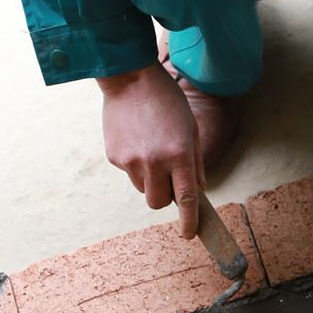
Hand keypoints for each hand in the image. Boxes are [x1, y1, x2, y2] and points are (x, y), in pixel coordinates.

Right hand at [98, 63, 205, 237]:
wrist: (129, 77)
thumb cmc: (166, 100)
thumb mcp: (190, 126)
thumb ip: (195, 160)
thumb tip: (198, 189)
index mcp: (178, 153)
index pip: (186, 198)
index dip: (189, 220)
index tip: (190, 234)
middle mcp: (154, 161)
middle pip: (158, 202)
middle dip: (165, 198)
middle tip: (169, 178)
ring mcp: (130, 160)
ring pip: (143, 189)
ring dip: (150, 179)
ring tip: (151, 148)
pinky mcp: (114, 156)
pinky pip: (128, 172)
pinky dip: (135, 164)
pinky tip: (136, 139)